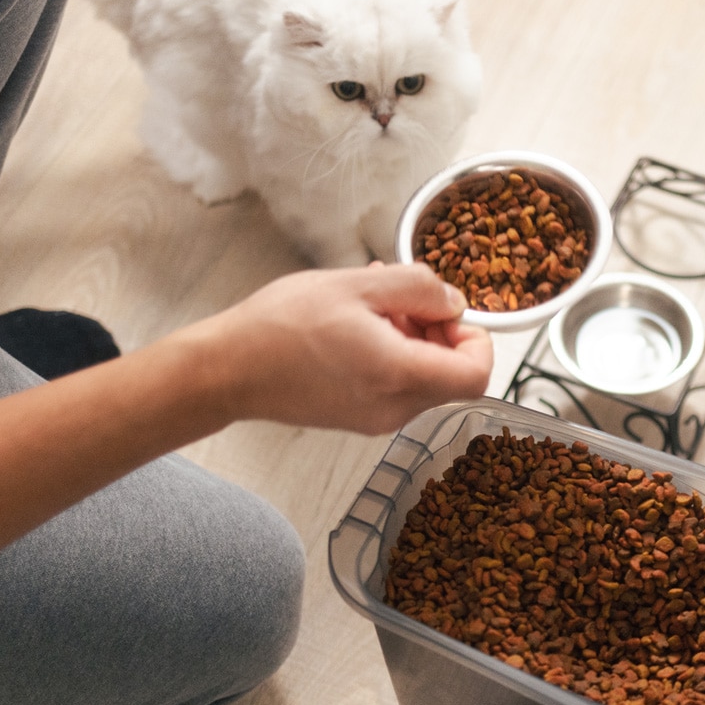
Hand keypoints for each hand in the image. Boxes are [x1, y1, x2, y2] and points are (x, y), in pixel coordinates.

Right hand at [200, 263, 493, 434]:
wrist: (227, 370)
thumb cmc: (281, 326)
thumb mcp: (357, 285)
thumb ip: (418, 288)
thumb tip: (452, 301)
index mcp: (399, 375)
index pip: (476, 374)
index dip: (475, 338)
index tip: (446, 311)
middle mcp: (394, 408)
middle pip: (450, 377)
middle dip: (437, 332)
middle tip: (400, 297)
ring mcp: (375, 420)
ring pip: (421, 380)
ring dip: (410, 339)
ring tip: (370, 303)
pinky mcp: (356, 419)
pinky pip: (393, 387)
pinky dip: (390, 355)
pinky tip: (355, 325)